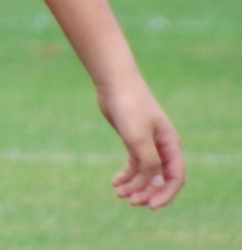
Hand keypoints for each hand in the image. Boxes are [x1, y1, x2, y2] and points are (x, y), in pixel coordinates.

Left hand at [101, 77, 185, 209]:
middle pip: (159, 178)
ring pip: (144, 173)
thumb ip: (148, 160)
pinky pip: (133, 164)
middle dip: (147, 192)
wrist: (114, 83)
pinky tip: (115, 182)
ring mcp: (147, 143)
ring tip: (118, 193)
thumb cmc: (129, 106)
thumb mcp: (137, 137)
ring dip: (134, 185)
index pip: (175, 177)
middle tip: (130, 202)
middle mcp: (161, 146)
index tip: (149, 205)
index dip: (164, 194)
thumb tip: (155, 184)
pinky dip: (126, 175)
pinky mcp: (132, 140)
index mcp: (170, 145)